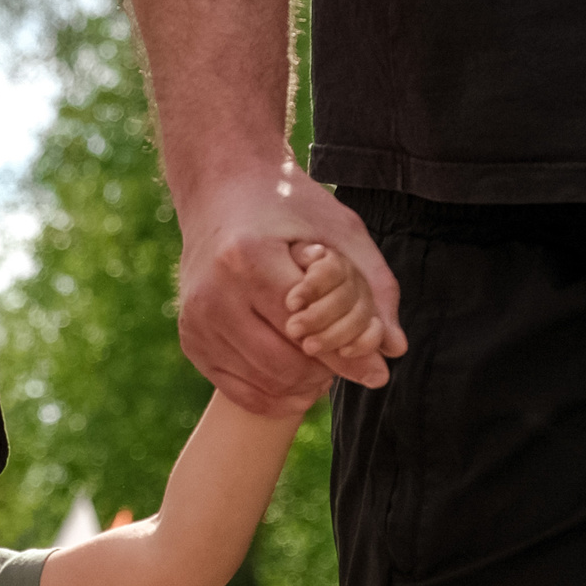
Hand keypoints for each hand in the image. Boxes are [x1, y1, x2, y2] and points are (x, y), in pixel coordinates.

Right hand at [175, 161, 403, 416]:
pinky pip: (239, 392)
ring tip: (321, 362)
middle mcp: (213, 294)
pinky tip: (297, 377)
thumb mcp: (340, 233)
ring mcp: (196, 321)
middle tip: (342, 357)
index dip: (345, 353)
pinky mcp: (190, 340)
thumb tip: (395, 351)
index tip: (372, 363)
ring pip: (266, 384)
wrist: (221, 191)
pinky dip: (276, 394)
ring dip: (303, 384)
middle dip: (324, 371)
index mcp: (248, 259)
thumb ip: (374, 289)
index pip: (308, 328)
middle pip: (286, 365)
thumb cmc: (289, 208)